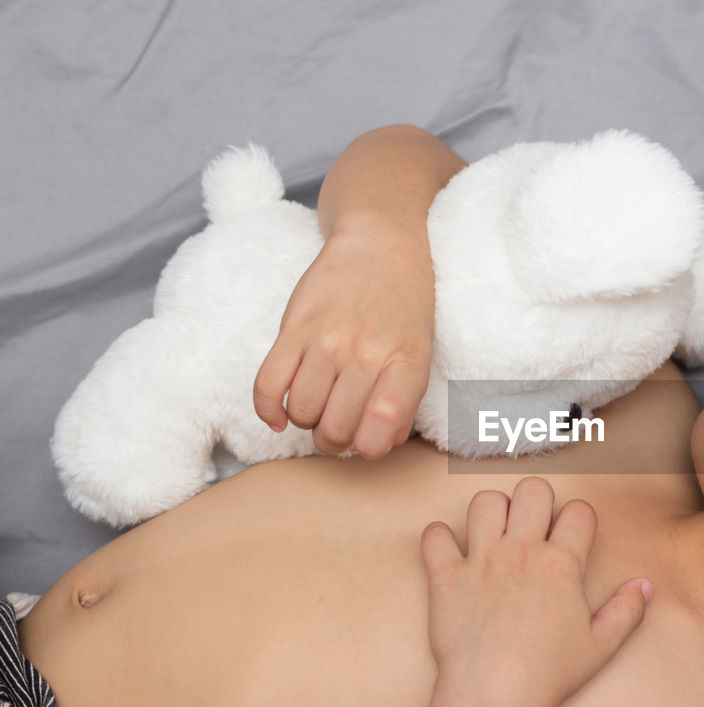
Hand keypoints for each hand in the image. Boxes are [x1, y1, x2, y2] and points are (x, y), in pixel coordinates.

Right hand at [253, 220, 433, 458]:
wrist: (380, 246)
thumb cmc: (405, 308)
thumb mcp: (421, 355)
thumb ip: (404, 403)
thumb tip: (380, 446)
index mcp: (406, 362)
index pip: (380, 427)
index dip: (369, 449)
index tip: (366, 442)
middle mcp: (365, 352)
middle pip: (335, 429)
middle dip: (334, 440)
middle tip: (339, 426)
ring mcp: (326, 339)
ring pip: (302, 413)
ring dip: (306, 422)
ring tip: (318, 407)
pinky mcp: (293, 327)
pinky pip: (267, 385)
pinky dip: (268, 411)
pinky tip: (281, 416)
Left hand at [421, 477, 651, 706]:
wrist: (495, 697)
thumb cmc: (549, 675)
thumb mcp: (601, 646)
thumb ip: (626, 610)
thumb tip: (645, 585)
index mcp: (562, 564)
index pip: (579, 511)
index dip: (580, 520)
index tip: (573, 537)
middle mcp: (522, 552)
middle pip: (532, 489)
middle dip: (536, 500)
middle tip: (533, 526)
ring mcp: (481, 562)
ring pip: (484, 501)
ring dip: (490, 512)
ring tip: (494, 535)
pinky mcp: (445, 578)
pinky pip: (434, 536)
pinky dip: (439, 540)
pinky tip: (451, 554)